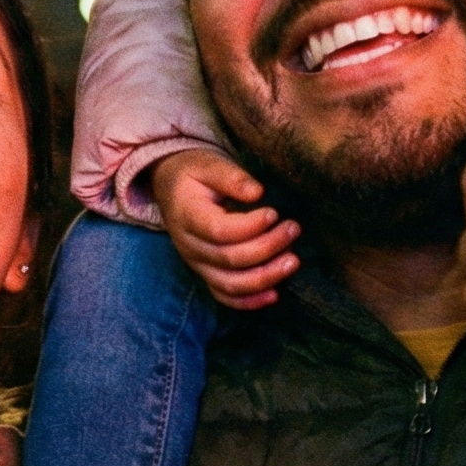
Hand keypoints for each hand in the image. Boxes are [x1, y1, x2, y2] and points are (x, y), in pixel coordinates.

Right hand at [154, 148, 300, 309]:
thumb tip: (257, 192)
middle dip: (267, 247)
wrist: (171, 188)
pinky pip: (225, 295)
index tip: (274, 213)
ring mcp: (197, 264)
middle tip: (294, 229)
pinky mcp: (206, 274)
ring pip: (230, 284)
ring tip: (293, 261)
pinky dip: (249, 301)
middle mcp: (190, 246)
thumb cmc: (193, 173)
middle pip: (230, 259)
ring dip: (265, 277)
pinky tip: (274, 294)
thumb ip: (231, 177)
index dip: (250, 227)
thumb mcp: (208, 164)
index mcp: (187, 216)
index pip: (219, 231)